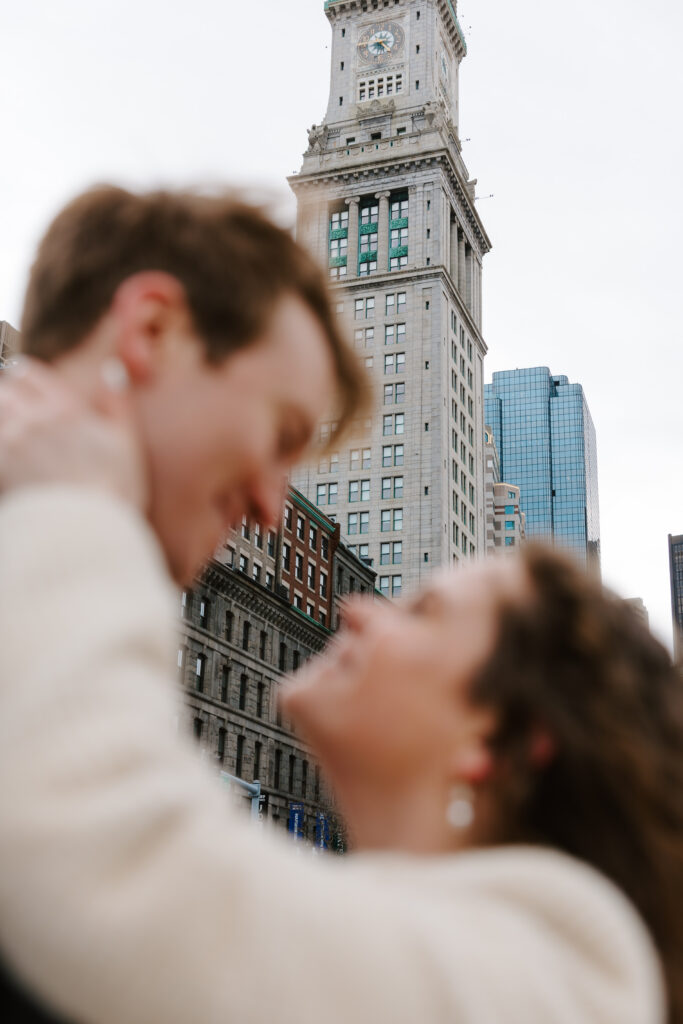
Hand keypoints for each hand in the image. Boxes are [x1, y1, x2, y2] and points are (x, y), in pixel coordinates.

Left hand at [0, 357, 147, 510]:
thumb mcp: (127, 443)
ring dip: (3, 415)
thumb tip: (111, 369)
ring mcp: (11, 444)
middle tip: (16, 406)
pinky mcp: (1, 468)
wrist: (87, 534)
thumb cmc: (114, 491)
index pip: (28, 372)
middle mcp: (33, 420)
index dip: (25, 376)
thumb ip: (117, 402)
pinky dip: (2, 440)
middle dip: (8, 393)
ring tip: (15, 432)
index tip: (26, 384)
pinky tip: (10, 454)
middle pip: (4, 388)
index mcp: (66, 408)